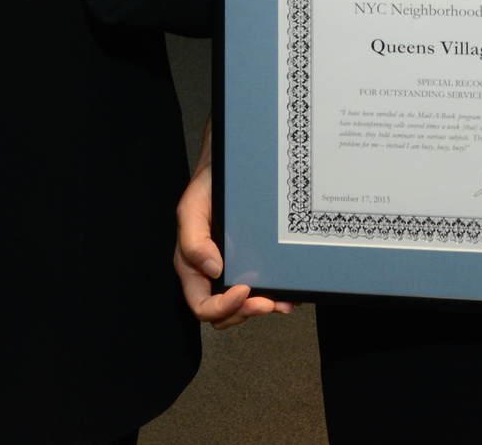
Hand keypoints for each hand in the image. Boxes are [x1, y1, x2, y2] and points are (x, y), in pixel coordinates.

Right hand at [174, 161, 293, 328]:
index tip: (242, 291)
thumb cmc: (206, 189)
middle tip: (267, 302)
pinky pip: (266, 288)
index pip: (202, 305)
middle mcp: (214, 274)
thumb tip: (212, 269)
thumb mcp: (191, 210)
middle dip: (246, 311)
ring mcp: (236, 270)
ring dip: (266, 307)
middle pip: (226, 313)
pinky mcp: (256, 263)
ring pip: (248, 306)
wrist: (229, 168)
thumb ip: (194, 242)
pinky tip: (290, 289)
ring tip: (283, 302)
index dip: (222, 307)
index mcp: (194, 268)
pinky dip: (279, 294)